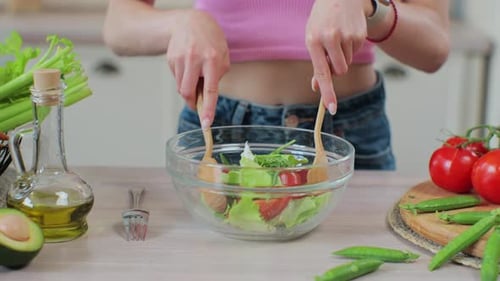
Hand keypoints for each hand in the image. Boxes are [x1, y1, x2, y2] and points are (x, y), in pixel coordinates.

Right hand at [166, 10, 229, 127]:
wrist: (190, 22)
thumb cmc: (210, 40)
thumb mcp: (222, 56)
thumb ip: (217, 76)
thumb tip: (206, 97)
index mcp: (212, 60)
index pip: (210, 90)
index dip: (208, 109)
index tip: (206, 123)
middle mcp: (194, 59)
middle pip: (187, 92)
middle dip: (192, 102)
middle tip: (197, 104)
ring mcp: (180, 59)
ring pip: (180, 86)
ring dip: (188, 88)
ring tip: (195, 75)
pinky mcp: (170, 59)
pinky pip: (176, 78)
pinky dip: (182, 78)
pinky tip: (188, 66)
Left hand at [305, 0, 370, 113]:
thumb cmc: (322, 21)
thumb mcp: (313, 38)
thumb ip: (316, 64)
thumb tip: (316, 87)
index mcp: (314, 41)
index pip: (322, 72)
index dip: (327, 92)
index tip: (331, 108)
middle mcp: (330, 39)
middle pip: (339, 71)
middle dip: (337, 68)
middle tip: (332, 53)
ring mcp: (347, 36)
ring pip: (347, 63)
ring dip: (343, 56)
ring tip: (338, 37)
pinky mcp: (360, 35)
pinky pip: (355, 53)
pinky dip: (351, 48)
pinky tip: (346, 33)